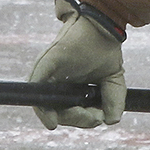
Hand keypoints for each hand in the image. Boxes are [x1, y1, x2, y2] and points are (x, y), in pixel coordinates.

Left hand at [28, 0, 125, 128]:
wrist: (102, 27)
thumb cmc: (104, 50)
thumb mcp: (112, 80)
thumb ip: (113, 101)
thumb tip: (110, 121)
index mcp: (69, 87)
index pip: (70, 112)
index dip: (82, 119)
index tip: (97, 118)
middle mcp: (55, 83)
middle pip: (59, 113)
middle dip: (78, 119)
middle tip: (94, 116)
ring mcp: (47, 76)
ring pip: (47, 108)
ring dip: (67, 117)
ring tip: (83, 113)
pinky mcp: (43, 67)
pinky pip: (36, 92)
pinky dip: (42, 110)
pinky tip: (52, 121)